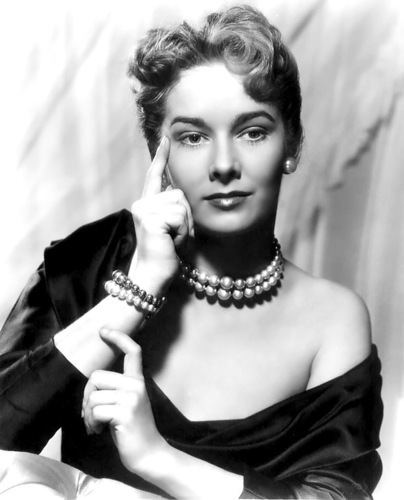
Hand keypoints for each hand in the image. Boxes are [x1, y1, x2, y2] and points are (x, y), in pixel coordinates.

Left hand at [82, 329, 166, 472]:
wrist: (149, 453)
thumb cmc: (133, 429)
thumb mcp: (128, 402)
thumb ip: (115, 389)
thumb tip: (90, 386)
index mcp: (138, 380)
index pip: (132, 351)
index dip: (118, 337)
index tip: (103, 330)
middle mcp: (136, 385)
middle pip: (96, 377)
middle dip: (87, 396)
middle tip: (91, 413)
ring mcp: (131, 399)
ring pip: (92, 396)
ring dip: (87, 414)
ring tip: (96, 425)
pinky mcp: (124, 413)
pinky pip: (95, 411)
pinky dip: (91, 423)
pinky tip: (99, 431)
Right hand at [130, 136, 193, 286]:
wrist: (153, 276)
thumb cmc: (165, 254)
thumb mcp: (172, 227)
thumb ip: (175, 208)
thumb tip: (181, 192)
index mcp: (147, 204)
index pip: (155, 176)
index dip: (161, 157)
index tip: (165, 138)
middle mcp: (142, 203)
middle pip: (180, 194)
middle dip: (187, 217)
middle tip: (175, 237)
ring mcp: (144, 210)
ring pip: (182, 205)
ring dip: (185, 226)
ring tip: (172, 241)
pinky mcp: (150, 218)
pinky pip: (180, 217)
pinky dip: (183, 232)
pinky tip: (171, 243)